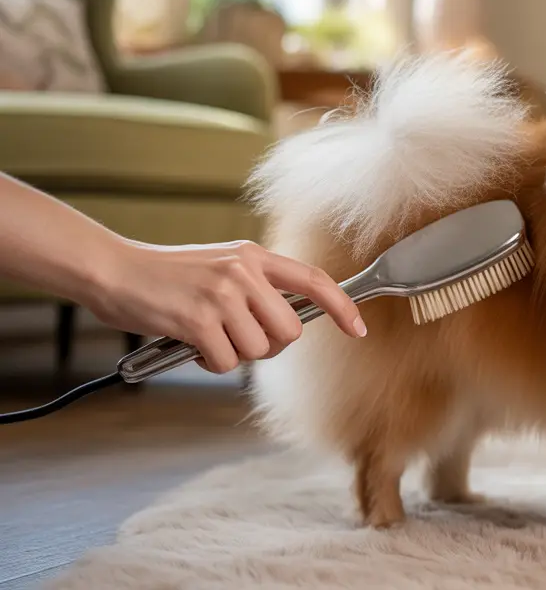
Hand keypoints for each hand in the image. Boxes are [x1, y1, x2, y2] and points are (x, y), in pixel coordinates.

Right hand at [86, 240, 365, 373]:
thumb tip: (288, 325)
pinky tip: (190, 345)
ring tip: (206, 336)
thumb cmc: (165, 277)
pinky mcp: (200, 320)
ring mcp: (223, 295)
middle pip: (290, 331)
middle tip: (238, 339)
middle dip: (269, 346)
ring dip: (233, 355)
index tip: (358, 329)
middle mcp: (244, 271)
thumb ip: (255, 288)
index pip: (314, 280)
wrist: (113, 271)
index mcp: (253, 256)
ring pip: (258, 351)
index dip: (342, 307)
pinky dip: (210, 363)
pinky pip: (227, 363)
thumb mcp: (219, 267)